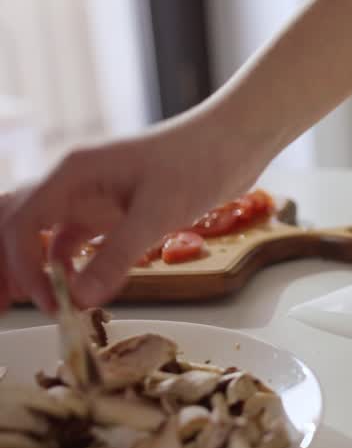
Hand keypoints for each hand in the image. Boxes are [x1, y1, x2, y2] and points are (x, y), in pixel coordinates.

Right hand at [0, 112, 270, 312]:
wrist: (234, 141)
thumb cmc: (198, 162)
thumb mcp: (158, 212)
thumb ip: (118, 255)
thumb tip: (82, 298)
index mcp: (72, 172)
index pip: (22, 221)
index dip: (24, 265)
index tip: (48, 301)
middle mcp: (73, 182)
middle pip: (21, 225)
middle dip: (18, 265)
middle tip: (29, 306)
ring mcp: (93, 194)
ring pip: (48, 234)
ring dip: (45, 268)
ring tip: (60, 304)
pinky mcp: (115, 207)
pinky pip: (80, 238)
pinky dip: (76, 263)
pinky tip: (87, 288)